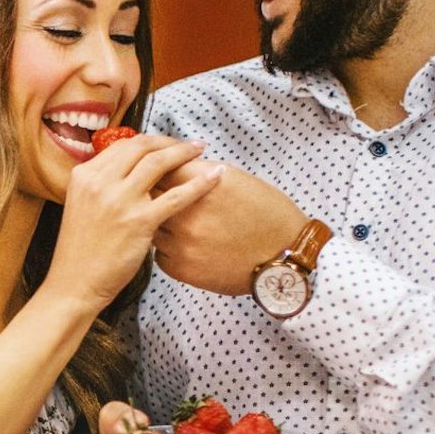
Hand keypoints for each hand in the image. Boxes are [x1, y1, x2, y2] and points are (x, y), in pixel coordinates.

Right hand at [43, 135, 224, 312]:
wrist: (74, 284)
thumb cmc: (80, 251)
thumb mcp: (81, 206)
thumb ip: (101, 186)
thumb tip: (128, 171)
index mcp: (84, 175)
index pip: (121, 145)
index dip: (149, 141)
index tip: (165, 144)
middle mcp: (99, 182)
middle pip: (141, 147)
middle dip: (169, 141)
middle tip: (188, 144)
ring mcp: (119, 200)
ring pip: (158, 163)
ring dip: (184, 152)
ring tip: (200, 150)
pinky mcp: (139, 221)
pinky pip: (177, 196)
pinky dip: (200, 183)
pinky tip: (216, 176)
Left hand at [152, 162, 311, 296]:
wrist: (283, 256)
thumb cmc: (266, 214)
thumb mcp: (237, 179)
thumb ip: (201, 172)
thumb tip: (175, 166)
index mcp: (204, 184)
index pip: (163, 167)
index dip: (163, 170)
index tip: (167, 173)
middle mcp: (189, 212)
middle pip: (152, 196)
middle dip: (158, 195)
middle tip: (168, 198)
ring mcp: (182, 242)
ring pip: (153, 226)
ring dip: (161, 223)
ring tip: (184, 225)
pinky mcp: (180, 267)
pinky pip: (160, 253)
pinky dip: (169, 248)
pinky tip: (188, 245)